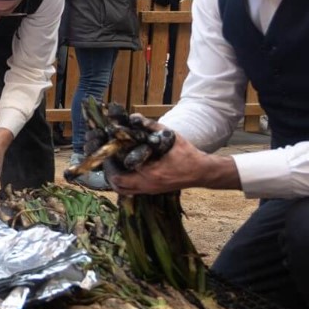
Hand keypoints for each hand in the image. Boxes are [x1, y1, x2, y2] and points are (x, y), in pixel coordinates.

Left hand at [108, 132, 238, 195]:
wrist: (201, 172)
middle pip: (117, 184)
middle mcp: (147, 185)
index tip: (107, 149)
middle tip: (107, 157)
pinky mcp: (151, 191)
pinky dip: (122, 181)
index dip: (111, 160)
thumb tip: (134, 117)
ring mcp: (149, 190)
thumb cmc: (187, 154)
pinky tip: (122, 169)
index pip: (121, 171)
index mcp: (151, 173)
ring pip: (122, 189)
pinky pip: (130, 190)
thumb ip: (152, 126)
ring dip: (114, 177)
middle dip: (109, 170)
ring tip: (112, 163)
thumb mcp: (170, 137)